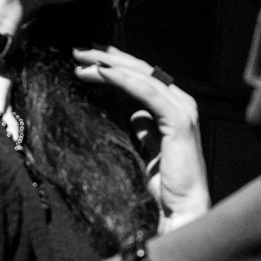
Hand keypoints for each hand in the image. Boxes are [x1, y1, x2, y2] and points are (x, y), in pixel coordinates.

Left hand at [73, 46, 209, 225]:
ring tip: (82, 60)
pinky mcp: (178, 121)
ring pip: (142, 76)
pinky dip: (123, 79)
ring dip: (109, 65)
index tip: (88, 58)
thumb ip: (146, 130)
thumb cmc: (167, 186)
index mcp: (174, 107)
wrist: (182, 210)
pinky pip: (147, 92)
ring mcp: (182, 110)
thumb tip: (135, 115)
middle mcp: (181, 103)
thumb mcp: (150, 150)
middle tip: (78, 51)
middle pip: (141, 70)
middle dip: (108, 57)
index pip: (142, 76)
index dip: (115, 63)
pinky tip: (102, 73)